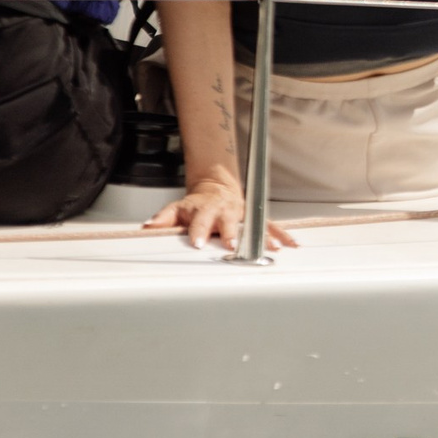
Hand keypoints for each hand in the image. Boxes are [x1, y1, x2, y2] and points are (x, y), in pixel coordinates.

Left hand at [144, 170, 295, 252]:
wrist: (217, 189)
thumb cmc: (197, 205)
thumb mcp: (177, 209)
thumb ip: (163, 219)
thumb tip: (148, 227)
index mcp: (205, 210)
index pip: (200, 221)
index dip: (199, 231)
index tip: (197, 242)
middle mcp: (225, 212)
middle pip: (229, 223)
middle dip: (231, 233)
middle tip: (233, 244)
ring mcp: (242, 215)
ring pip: (253, 225)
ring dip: (262, 236)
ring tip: (270, 248)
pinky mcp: (256, 217)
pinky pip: (270, 226)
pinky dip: (281, 235)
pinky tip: (289, 245)